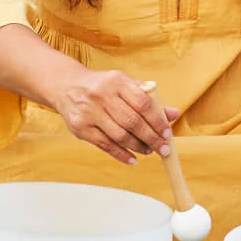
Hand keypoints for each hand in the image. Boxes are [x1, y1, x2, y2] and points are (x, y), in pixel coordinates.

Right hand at [54, 69, 181, 165]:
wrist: (66, 86)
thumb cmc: (102, 87)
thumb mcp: (124, 85)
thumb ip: (149, 99)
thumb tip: (174, 114)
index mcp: (116, 81)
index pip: (143, 103)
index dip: (158, 120)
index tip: (167, 133)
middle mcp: (101, 95)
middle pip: (132, 121)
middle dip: (151, 138)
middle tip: (163, 149)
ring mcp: (89, 112)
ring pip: (120, 135)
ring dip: (138, 147)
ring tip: (149, 151)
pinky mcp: (81, 127)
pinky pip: (105, 145)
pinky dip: (121, 155)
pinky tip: (133, 159)